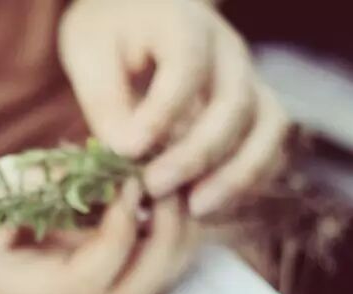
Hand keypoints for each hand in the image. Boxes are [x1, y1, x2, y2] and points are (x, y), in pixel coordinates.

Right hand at [0, 158, 198, 293]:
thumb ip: (47, 185)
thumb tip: (110, 172)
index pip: (95, 277)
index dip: (123, 228)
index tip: (131, 180)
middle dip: (161, 244)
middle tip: (167, 188)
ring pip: (133, 292)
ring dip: (161, 247)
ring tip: (166, 193)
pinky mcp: (61, 281)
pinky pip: (118, 273)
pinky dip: (141, 241)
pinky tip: (144, 199)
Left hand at [59, 0, 290, 214]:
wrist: (135, 15)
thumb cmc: (108, 35)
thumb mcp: (89, 54)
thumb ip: (106, 99)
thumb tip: (127, 152)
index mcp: (183, 24)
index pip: (186, 68)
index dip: (161, 113)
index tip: (128, 151)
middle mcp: (228, 49)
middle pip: (234, 103)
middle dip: (197, 154)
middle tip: (154, 189)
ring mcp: (247, 78)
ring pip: (267, 126)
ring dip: (237, 174)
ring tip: (194, 210)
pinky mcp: (253, 107)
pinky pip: (269, 145)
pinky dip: (248, 178)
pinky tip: (208, 205)